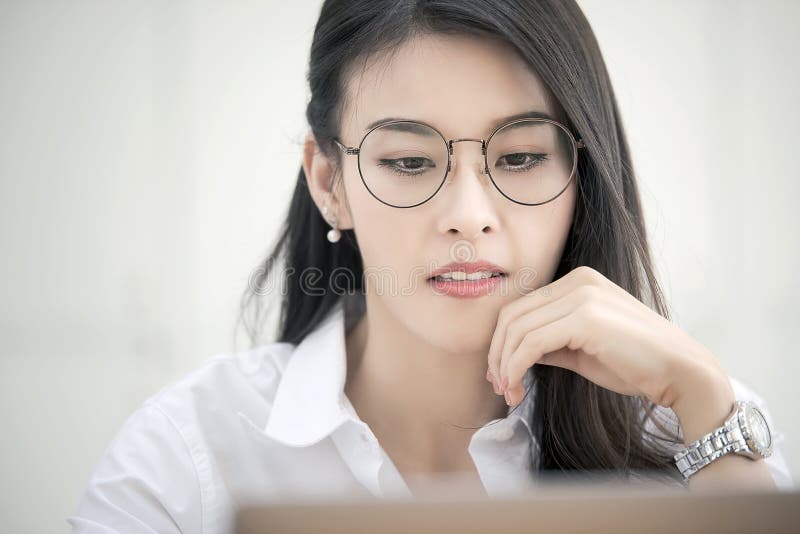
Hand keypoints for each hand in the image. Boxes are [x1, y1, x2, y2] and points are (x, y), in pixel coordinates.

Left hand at [487, 266, 727, 409]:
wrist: (681, 372)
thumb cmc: (636, 364)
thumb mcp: (582, 349)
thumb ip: (549, 344)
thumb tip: (512, 355)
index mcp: (579, 281)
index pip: (521, 307)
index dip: (501, 342)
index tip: (499, 374)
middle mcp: (579, 280)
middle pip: (513, 315)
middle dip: (498, 354)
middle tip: (499, 387)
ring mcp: (583, 295)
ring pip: (518, 330)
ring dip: (505, 366)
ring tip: (510, 393)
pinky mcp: (585, 318)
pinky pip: (532, 343)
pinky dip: (516, 367)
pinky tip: (518, 386)